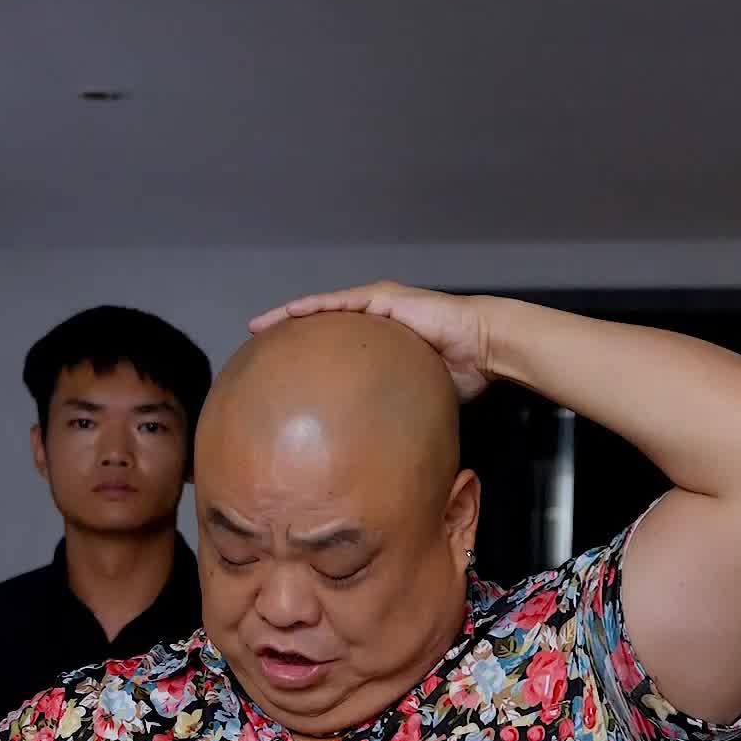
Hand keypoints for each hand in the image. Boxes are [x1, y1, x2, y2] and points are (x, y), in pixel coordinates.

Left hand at [248, 280, 493, 402]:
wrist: (484, 346)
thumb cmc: (460, 371)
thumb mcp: (418, 391)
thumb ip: (395, 405)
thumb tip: (379, 442)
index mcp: (381, 338)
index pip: (335, 344)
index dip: (307, 352)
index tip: (280, 366)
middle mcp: (375, 316)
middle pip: (322, 322)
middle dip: (287, 331)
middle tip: (256, 343)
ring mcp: (378, 303)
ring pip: (324, 307)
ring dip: (290, 314)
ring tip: (259, 325)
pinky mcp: (383, 298)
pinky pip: (342, 303)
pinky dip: (315, 306)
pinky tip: (290, 312)